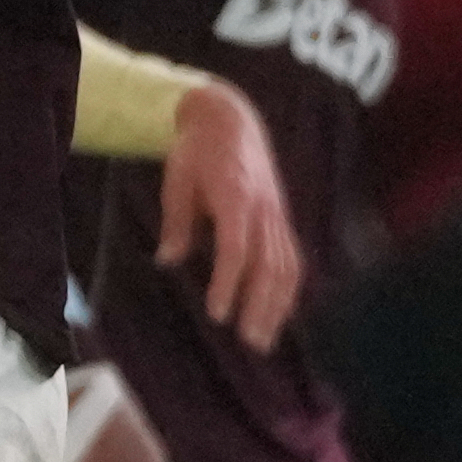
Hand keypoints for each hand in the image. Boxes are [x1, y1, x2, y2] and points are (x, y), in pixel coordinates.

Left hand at [155, 74, 302, 350]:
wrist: (230, 119)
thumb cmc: (196, 151)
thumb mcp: (177, 179)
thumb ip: (177, 221)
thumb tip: (169, 260)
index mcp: (236, 196)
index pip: (236, 249)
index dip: (228, 283)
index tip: (217, 314)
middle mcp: (264, 207)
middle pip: (268, 264)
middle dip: (260, 306)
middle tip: (249, 342)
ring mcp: (277, 213)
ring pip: (286, 265)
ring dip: (278, 305)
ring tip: (264, 340)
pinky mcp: (282, 217)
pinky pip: (292, 257)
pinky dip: (288, 289)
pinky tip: (279, 314)